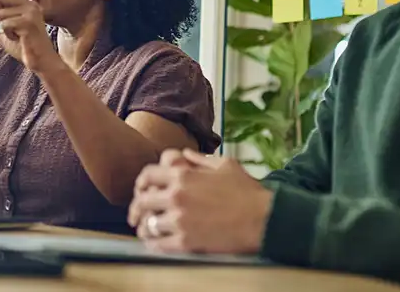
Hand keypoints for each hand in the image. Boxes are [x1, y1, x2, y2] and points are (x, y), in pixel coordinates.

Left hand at [0, 0, 61, 73]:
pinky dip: (8, 35)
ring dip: (4, 28)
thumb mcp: (5, 40)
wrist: (41, 63)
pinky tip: (20, 39)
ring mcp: (30, 12)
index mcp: (26, 5)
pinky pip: (5, 24)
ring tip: (19, 36)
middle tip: (12, 29)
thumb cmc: (26, 50)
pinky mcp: (28, 22)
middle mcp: (29, 4)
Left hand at [128, 148, 273, 254]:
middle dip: (136, 208)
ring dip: (145, 227)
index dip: (140, 183)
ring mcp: (180, 220)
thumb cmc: (248, 191)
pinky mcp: (186, 242)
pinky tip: (155, 244)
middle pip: (141, 201)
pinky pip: (158, 244)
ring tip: (147, 231)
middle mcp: (176, 196)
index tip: (141, 190)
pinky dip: (153, 244)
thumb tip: (185, 155)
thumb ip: (200, 159)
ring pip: (148, 224)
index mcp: (183, 176)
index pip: (147, 175)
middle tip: (135, 215)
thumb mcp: (225, 165)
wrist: (264, 219)